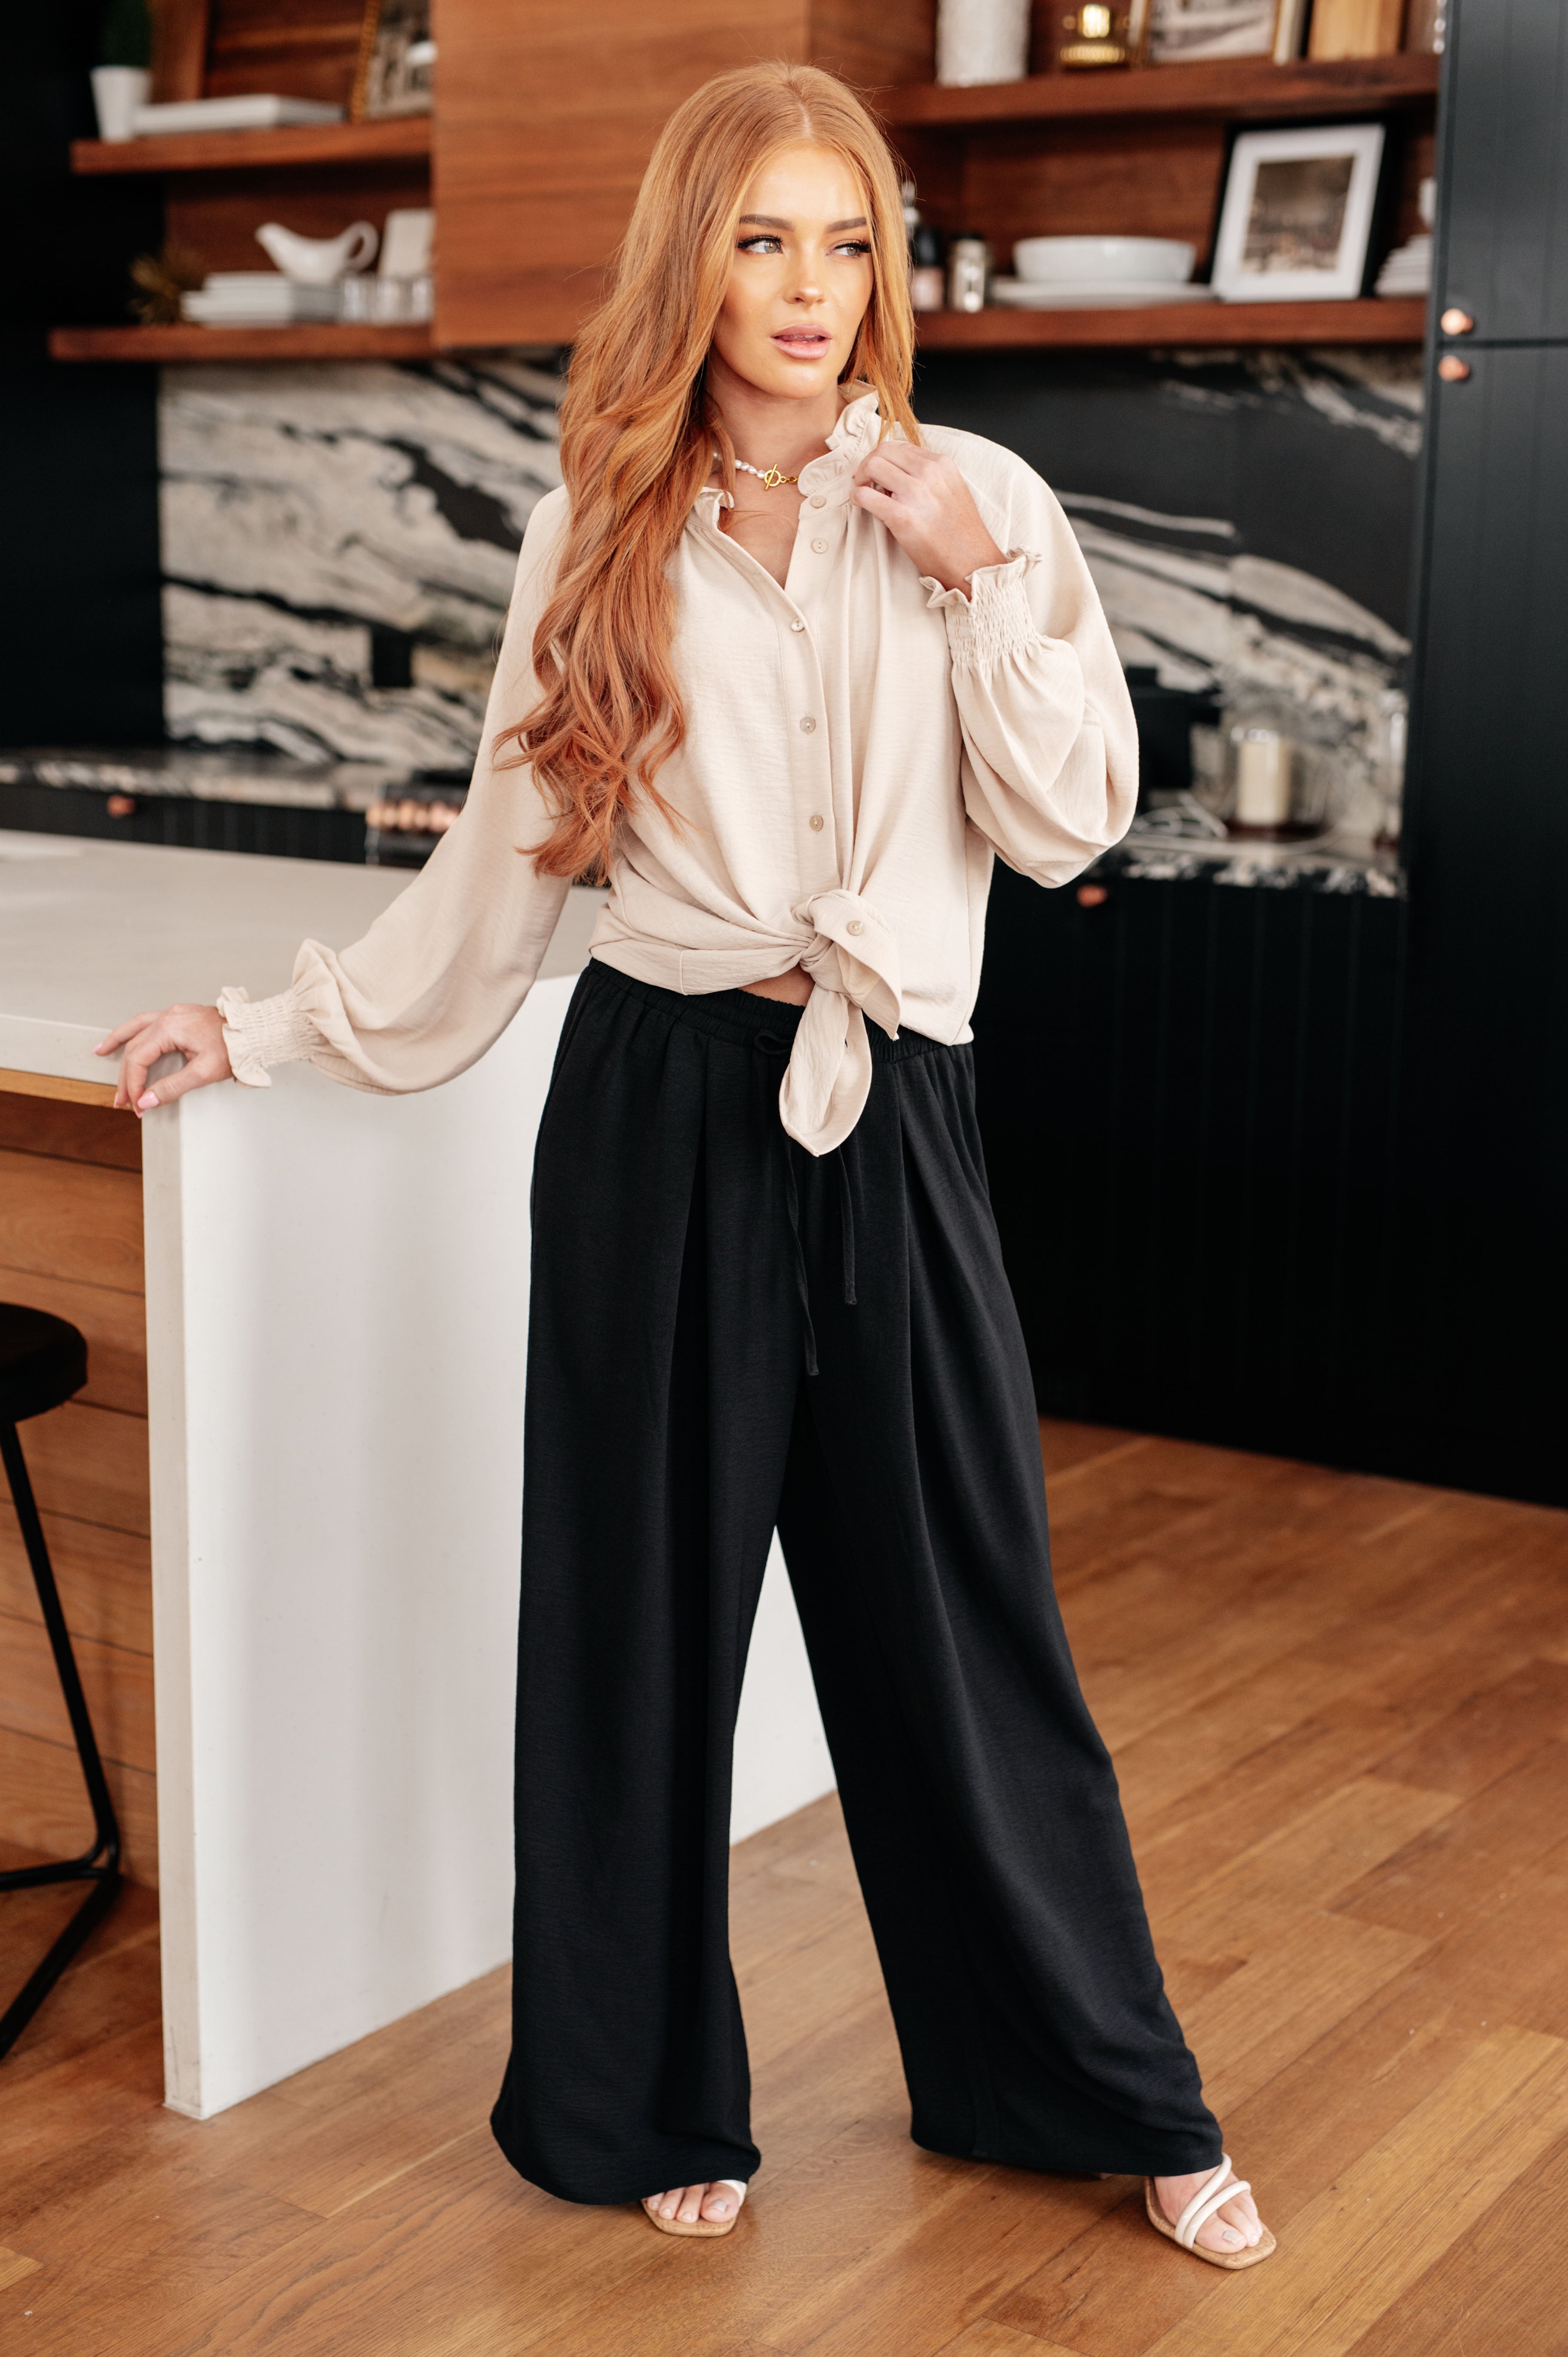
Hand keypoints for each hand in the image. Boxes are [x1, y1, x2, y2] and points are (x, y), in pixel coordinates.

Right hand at [95, 1003, 232, 1115]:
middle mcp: (169, 1016)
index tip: (137, 1105)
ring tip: (101, 1053)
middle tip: (123, 1100)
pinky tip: (126, 1037)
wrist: (255, 1033)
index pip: (140, 1059)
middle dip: (127, 1076)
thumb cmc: (236, 1048)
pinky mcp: (180, 1016)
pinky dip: (134, 1031)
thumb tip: (147, 1100)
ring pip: (136, 1028)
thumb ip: (173, 1087)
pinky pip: (148, 1022)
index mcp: (171, 1027)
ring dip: (119, 1044)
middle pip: (135, 1047)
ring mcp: (174, 1014)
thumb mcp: (204, 1073)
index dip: (134, 1084)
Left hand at [851, 442, 1005, 593]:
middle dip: (868, 463)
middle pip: (883, 451)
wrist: (972, 562)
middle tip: (863, 480)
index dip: (884, 457)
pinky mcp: (901, 517)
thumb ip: (930, 477)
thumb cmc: (962, 533)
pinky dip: (856, 497)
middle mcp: (929, 473)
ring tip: (862, 492)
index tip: (877, 471)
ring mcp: (915, 494)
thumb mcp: (953, 491)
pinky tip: (860, 504)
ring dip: (860, 478)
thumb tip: (898, 473)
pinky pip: (865, 495)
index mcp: (942, 464)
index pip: (901, 447)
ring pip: (872, 466)